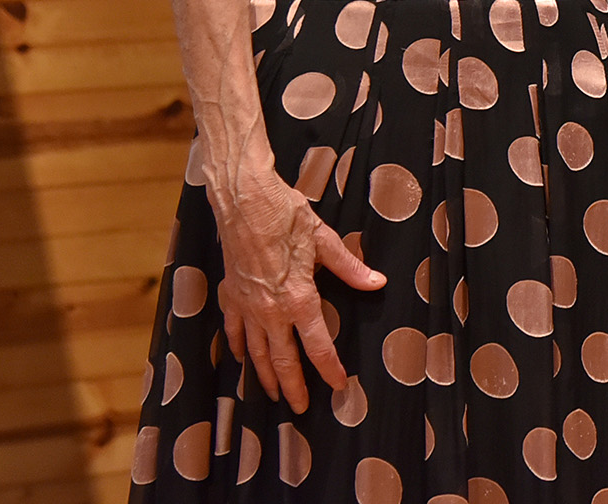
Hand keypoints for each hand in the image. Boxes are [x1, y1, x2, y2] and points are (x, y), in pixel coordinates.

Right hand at [211, 164, 385, 411]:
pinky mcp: (231, 294)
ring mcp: (247, 305)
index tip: (338, 385)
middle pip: (283, 359)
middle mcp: (271, 310)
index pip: (317, 346)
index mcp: (299, 299)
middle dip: (292, 387)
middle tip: (299, 408)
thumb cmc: (286, 215)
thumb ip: (350, 268)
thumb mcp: (324, 240)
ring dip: (265, 375)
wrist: (245, 200)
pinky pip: (233, 330)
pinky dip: (238, 347)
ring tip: (272, 394)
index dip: (329, 369)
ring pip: (255, 352)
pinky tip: (241, 358)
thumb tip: (377, 282)